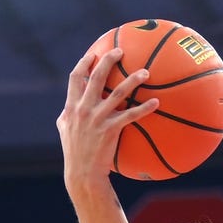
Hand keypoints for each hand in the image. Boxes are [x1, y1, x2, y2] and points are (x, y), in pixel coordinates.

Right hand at [56, 49, 158, 190]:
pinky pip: (131, 115)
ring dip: (132, 80)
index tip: (94, 53)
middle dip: (108, 61)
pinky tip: (157, 102)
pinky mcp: (110, 130)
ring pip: (117, 93)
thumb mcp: (65, 129)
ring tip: (146, 72)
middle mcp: (83, 109)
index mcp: (71, 106)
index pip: (75, 78)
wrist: (82, 172)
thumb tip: (69, 105)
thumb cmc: (75, 151)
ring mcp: (97, 119)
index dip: (84, 63)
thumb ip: (68, 114)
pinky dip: (144, 108)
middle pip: (95, 78)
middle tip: (120, 50)